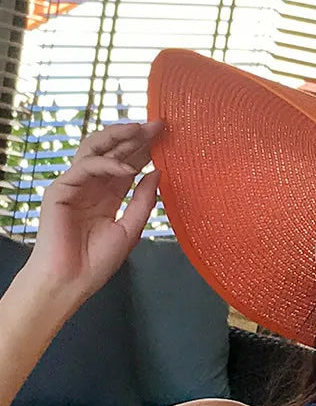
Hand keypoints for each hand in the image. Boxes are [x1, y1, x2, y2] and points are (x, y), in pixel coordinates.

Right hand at [27, 120, 163, 301]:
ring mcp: (75, 186)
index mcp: (109, 196)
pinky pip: (85, 167)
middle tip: (158, 125)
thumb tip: (159, 173)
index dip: (146, 149)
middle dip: (135, 137)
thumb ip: (144, 201)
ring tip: (140, 131)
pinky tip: (129, 168)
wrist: (72, 281)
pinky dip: (107, 164)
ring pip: (94, 150)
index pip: (128, 164)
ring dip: (118, 138)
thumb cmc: (97, 262)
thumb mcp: (131, 229)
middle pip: (113, 152)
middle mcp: (92, 186)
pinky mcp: (60, 190)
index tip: (165, 136)